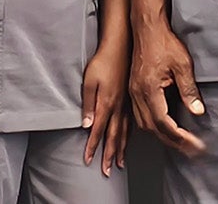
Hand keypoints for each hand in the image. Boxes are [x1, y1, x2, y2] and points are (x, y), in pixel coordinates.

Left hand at [81, 36, 130, 174]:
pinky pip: (131, 123)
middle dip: (109, 155)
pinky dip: (129, 135)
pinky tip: (129, 139)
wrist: (122, 46)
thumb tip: (87, 125)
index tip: (89, 160)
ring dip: (121, 149)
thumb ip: (88, 104)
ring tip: (120, 163)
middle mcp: (118, 107)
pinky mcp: (131, 98)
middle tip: (107, 171)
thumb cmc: (103, 61)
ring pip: (124, 132)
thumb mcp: (90, 81)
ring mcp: (126, 103)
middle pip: (113, 136)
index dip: (92, 147)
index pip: (98, 131)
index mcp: (107, 104)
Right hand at [128, 26, 205, 154]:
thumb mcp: (183, 65)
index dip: (180, 137)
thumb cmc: (164, 42)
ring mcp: (133, 92)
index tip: (194, 145)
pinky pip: (140, 115)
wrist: (147, 27)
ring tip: (180, 141)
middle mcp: (137, 95)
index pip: (164, 123)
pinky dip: (153, 125)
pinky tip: (163, 126)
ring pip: (144, 124)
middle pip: (153, 128)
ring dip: (162, 135)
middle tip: (191, 149)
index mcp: (148, 90)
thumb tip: (197, 111)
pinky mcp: (134, 89)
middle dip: (173, 141)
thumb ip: (189, 90)